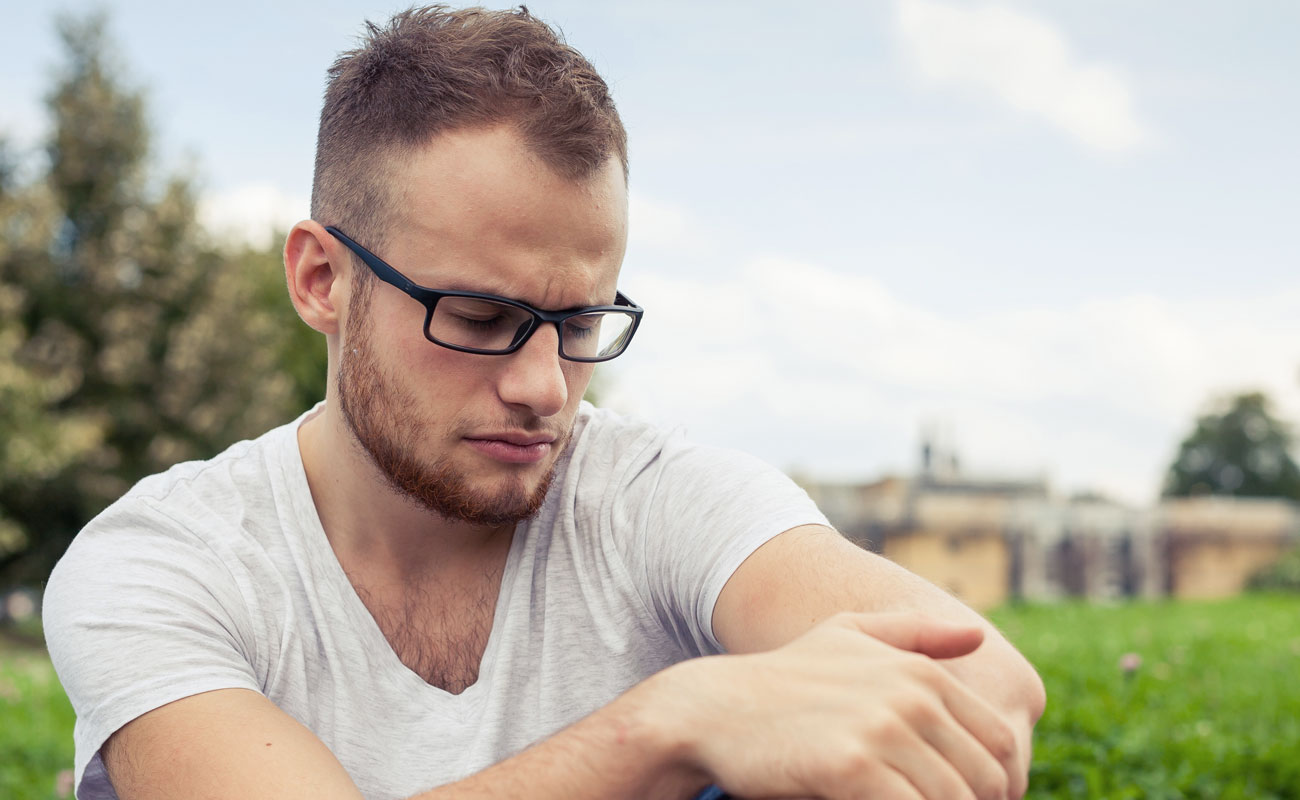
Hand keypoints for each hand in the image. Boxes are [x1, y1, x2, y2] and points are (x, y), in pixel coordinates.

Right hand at [665, 612, 1022, 799]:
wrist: (711, 710)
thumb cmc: (782, 678)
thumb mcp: (846, 636)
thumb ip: (915, 633)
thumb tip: (976, 635)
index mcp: (921, 673)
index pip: (999, 743)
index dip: (993, 784)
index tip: (963, 798)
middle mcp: (911, 696)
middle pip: (985, 780)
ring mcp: (882, 730)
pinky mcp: (852, 767)